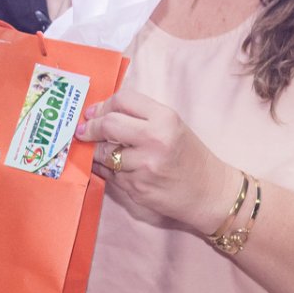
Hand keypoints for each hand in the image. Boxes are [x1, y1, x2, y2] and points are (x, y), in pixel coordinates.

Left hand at [77, 88, 236, 231]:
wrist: (209, 192)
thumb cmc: (189, 156)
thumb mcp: (172, 126)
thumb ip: (140, 116)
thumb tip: (98, 113)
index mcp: (165, 118)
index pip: (122, 100)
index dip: (102, 105)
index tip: (93, 113)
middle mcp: (154, 140)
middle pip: (108, 125)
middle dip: (91, 127)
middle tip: (84, 131)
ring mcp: (144, 166)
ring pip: (104, 153)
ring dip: (96, 151)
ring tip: (100, 150)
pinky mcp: (136, 188)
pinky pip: (109, 174)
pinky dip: (106, 169)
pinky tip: (113, 167)